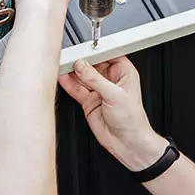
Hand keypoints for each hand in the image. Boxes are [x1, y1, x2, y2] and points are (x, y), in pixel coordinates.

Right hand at [58, 57, 169, 171]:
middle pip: (92, 65)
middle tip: (69, 58)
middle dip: (80, 62)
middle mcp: (110, 80)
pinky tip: (63, 78)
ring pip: (82, 77)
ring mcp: (99, 91)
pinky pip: (77, 89)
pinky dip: (69, 84)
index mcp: (123, 73)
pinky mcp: (89, 101)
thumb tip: (82, 66)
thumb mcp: (115, 95)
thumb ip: (95, 79)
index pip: (107, 55)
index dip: (94, 52)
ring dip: (72, 72)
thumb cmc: (132, 120)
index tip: (83, 50)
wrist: (127, 143)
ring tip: (63, 66)